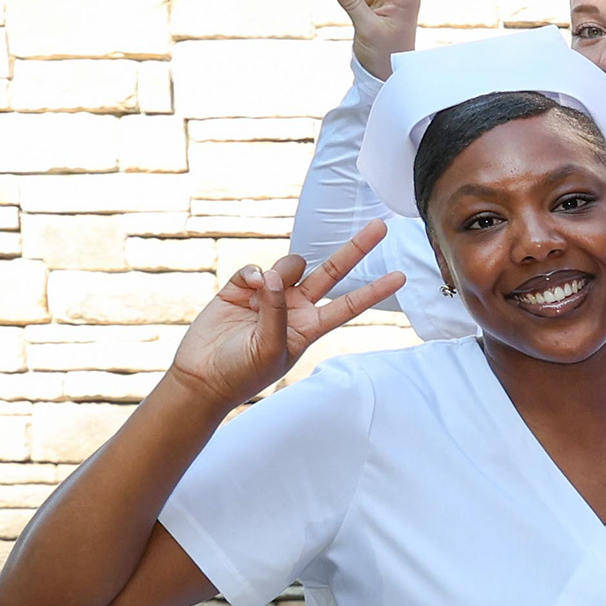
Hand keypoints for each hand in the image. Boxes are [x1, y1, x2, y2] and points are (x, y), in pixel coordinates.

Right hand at [167, 224, 403, 411]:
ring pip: (291, 265)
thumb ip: (277, 313)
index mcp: (310, 326)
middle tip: (379, 227)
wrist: (204, 377)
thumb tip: (274, 277)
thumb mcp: (272, 349)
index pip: (349, 304)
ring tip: (264, 290)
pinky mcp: (240, 289)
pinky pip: (254, 270)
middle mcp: (294, 307)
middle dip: (355, 249)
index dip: (374, 290)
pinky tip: (249, 286)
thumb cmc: (243, 372)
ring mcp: (269, 295)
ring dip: (285, 269)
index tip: (401, 276)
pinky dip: (253, 274)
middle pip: (332, 272)